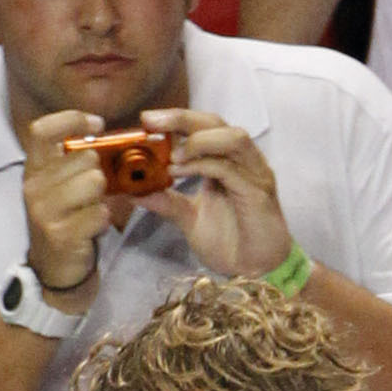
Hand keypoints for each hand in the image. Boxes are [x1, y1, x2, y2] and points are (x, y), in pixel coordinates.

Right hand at [22, 110, 116, 298]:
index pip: (42, 130)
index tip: (97, 124)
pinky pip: (100, 213)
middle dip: (99, 170)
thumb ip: (73, 161)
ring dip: (103, 195)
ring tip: (94, 208)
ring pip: (94, 182)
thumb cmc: (63, 222)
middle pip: (83, 157)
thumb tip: (103, 134)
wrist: (54, 271)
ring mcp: (46, 213)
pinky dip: (104, 219)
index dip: (72, 119)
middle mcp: (34, 188)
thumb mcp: (59, 187)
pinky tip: (95, 227)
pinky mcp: (62, 235)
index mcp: (33, 171)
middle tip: (96, 190)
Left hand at [139, 111, 297, 280]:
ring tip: (171, 155)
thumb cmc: (230, 243)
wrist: (254, 272)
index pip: (202, 126)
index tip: (146, 120)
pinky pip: (230, 168)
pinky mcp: (258, 191)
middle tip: (150, 121)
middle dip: (180, 118)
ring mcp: (253, 173)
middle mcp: (241, 160)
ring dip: (197, 140)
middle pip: (214, 122)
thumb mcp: (189, 218)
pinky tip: (180, 171)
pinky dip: (204, 164)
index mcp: (225, 160)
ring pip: (230, 137)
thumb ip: (166, 202)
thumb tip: (133, 192)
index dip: (175, 119)